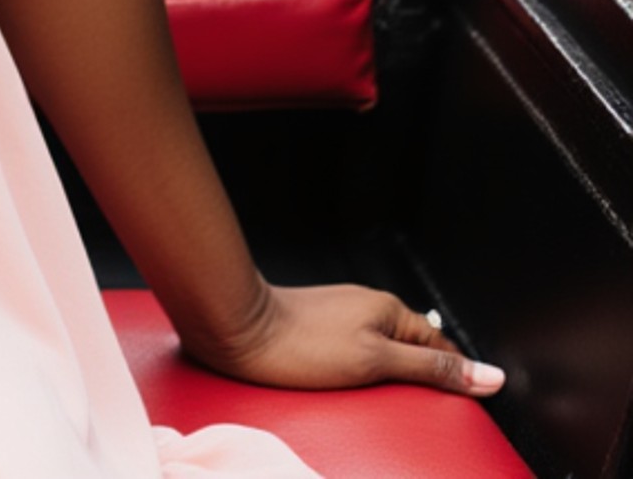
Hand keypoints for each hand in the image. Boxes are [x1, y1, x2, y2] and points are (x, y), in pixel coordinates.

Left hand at [185, 281, 503, 397]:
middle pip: (414, 350)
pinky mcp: (319, 329)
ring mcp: (342, 316)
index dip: (459, 378)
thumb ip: (432, 369)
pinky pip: (358, 354)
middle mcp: (367, 308)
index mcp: (389, 310)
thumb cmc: (302, 344)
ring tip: (402, 412)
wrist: (237, 327)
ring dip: (397, 380)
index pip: (442, 349)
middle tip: (439, 419)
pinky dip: (368, 375)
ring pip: (385, 352)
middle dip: (428, 381)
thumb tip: (489, 376)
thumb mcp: (376, 361)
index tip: (475, 408)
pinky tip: (361, 394)